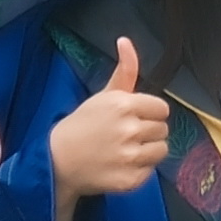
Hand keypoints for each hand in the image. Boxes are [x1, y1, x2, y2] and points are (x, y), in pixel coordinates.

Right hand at [48, 38, 174, 207]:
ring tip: (125, 150)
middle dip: (148, 131)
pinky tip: (120, 165)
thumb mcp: (103, 95)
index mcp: (124, 105)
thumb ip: (124, 70)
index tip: (133, 117)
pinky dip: (139, 170)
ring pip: (161, 150)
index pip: (162, 108)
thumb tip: (126, 40)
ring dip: (147, 151)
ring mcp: (130, 156)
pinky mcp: (131, 179)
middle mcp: (129, 130)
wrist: (57, 160)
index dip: (149, 113)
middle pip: (163, 129)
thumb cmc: (82, 124)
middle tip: (125, 135)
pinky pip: (151, 171)